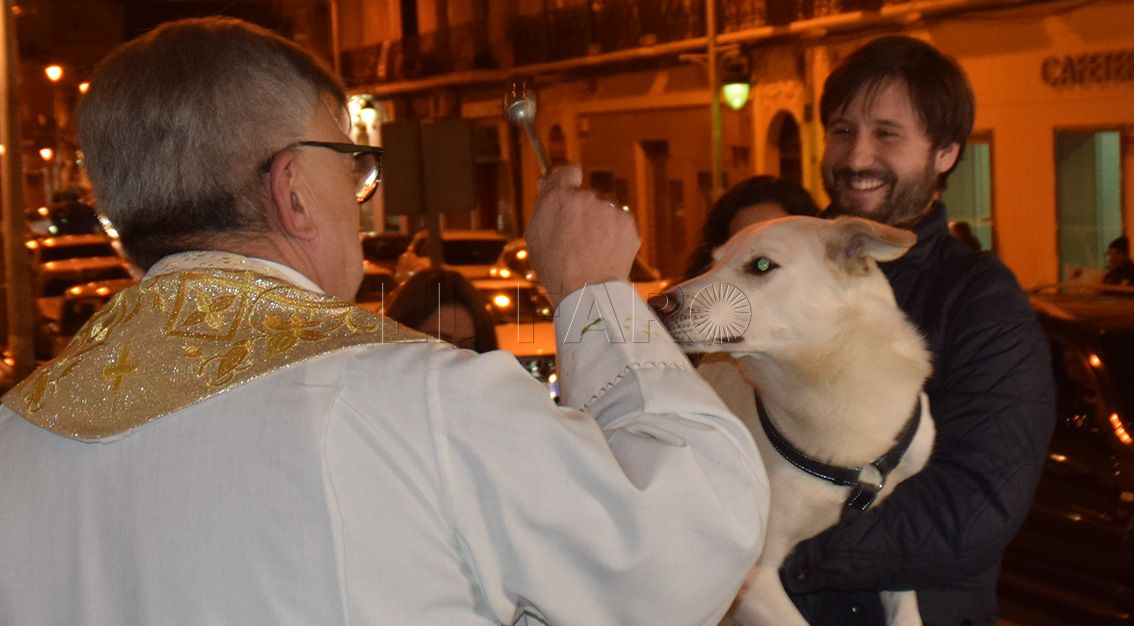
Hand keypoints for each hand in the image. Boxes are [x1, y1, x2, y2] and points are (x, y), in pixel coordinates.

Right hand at [525, 165, 639, 308]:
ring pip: (604, 210)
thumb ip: (542, 205)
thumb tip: (548, 185)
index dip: (567, 181)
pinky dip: (614, 235)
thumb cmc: (556, 267)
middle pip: (586, 196)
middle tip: (576, 236)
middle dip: (582, 210)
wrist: (588, 290)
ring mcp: (609, 209)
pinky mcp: (627, 223)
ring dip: (599, 223)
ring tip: (590, 250)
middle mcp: (586, 197)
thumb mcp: (535, 235)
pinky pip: (619, 223)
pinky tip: (604, 252)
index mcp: (559, 197)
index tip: (568, 189)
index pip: (568, 171)